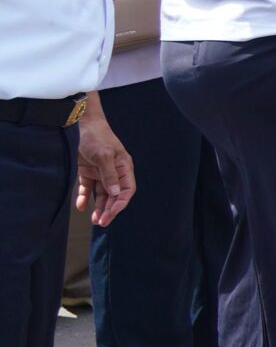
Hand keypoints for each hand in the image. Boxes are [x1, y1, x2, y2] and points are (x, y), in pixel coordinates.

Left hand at [75, 99, 135, 226]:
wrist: (79, 125)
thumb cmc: (96, 137)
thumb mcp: (104, 154)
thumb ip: (109, 174)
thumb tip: (115, 192)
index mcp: (123, 167)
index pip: (127, 189)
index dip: (121, 202)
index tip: (112, 213)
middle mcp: (113, 172)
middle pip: (114, 195)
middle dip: (109, 209)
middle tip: (102, 222)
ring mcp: (100, 172)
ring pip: (101, 194)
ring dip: (99, 207)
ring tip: (94, 219)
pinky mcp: (86, 172)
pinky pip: (87, 188)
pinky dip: (84, 197)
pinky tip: (80, 206)